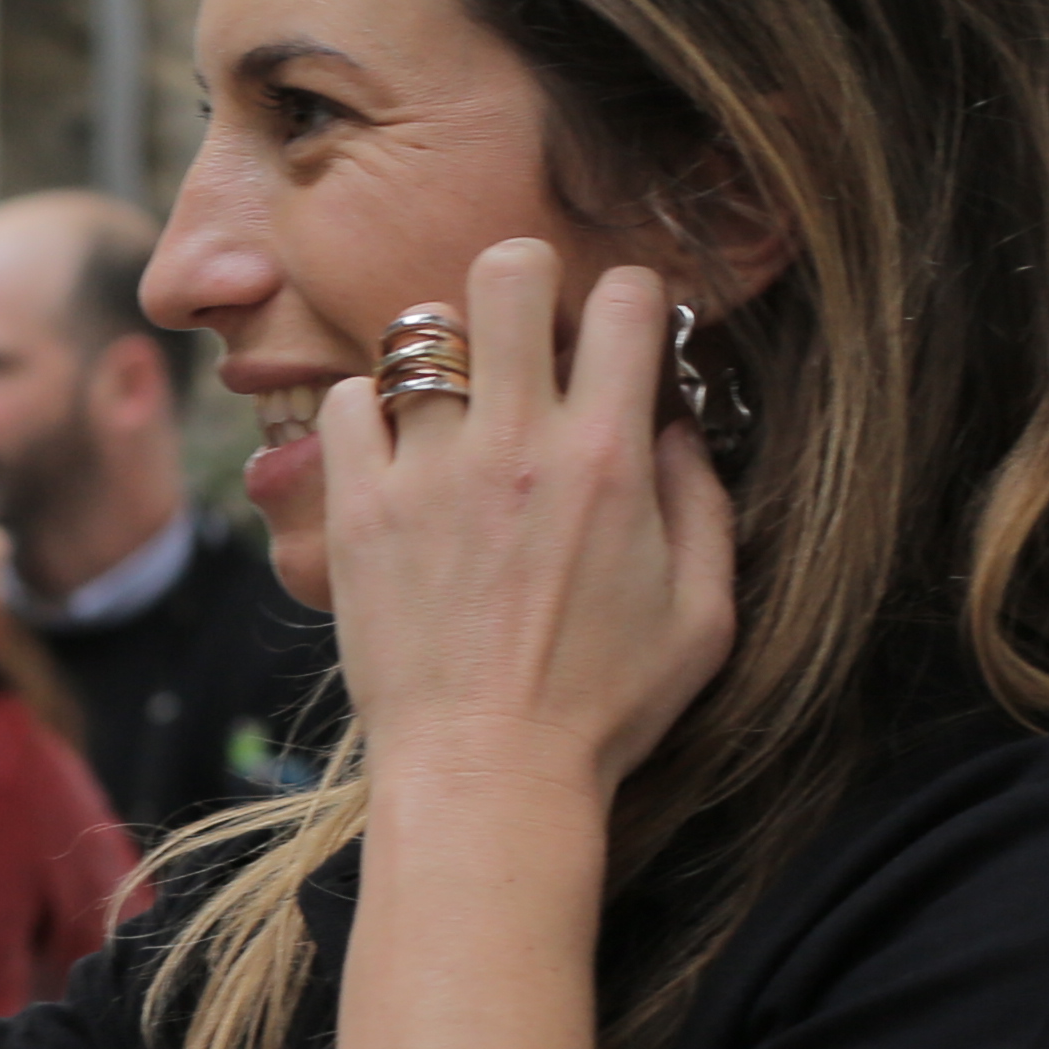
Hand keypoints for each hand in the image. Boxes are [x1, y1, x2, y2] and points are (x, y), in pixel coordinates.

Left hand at [311, 239, 736, 802]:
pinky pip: (345, 403)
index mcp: (607, 459)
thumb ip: (703, 506)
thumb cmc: (603, 708)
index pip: (628, 301)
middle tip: (523, 330)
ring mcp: (426, 472)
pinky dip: (366, 410)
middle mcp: (515, 446)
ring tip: (452, 404)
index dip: (630, 301)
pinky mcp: (356, 510)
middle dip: (523, 280)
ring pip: (417, 332)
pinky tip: (393, 450)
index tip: (618, 338)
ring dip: (441, 354)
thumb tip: (676, 428)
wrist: (487, 775)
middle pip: (507, 273)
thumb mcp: (703, 615)